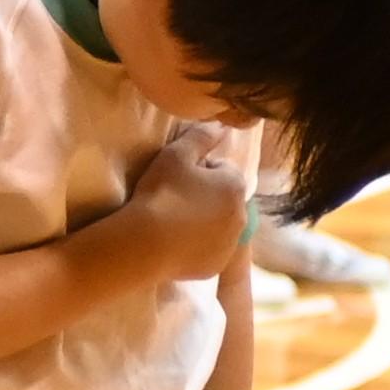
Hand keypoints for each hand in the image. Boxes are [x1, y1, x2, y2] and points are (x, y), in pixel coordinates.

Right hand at [110, 125, 250, 281]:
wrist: (147, 243)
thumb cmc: (162, 194)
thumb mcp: (175, 155)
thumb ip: (201, 136)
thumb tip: (223, 124)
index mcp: (235, 186)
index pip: (222, 170)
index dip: (198, 171)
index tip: (177, 178)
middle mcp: (242, 215)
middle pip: (224, 200)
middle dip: (205, 198)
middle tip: (174, 200)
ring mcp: (231, 243)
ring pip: (219, 226)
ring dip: (203, 222)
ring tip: (172, 223)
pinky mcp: (217, 265)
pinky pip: (209, 251)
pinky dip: (196, 246)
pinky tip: (174, 243)